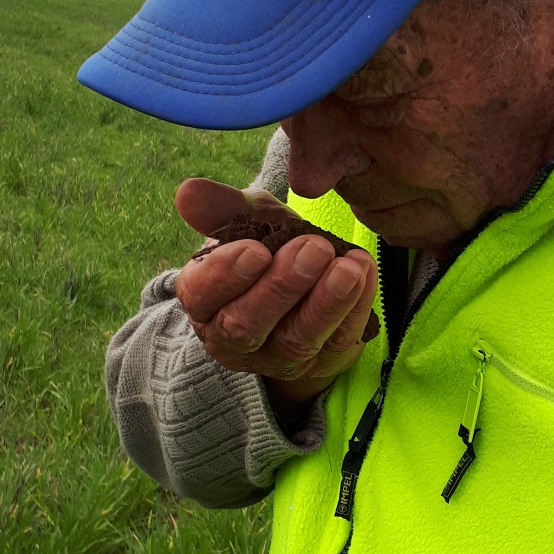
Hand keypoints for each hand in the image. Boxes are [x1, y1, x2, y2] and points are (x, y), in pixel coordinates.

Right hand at [173, 179, 377, 414]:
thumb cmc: (268, 250)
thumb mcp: (247, 224)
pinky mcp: (322, 362)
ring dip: (325, 302)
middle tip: (314, 248)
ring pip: (296, 339)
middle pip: (248, 324)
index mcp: (204, 301)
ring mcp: (278, 357)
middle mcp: (232, 338)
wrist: (308, 286)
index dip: (227, 275)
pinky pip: (339, 340)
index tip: (256, 249)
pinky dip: (356, 307)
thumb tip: (187, 191)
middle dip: (283, 286)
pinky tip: (365, 273)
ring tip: (349, 267)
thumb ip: (222, 208)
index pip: (202, 294)